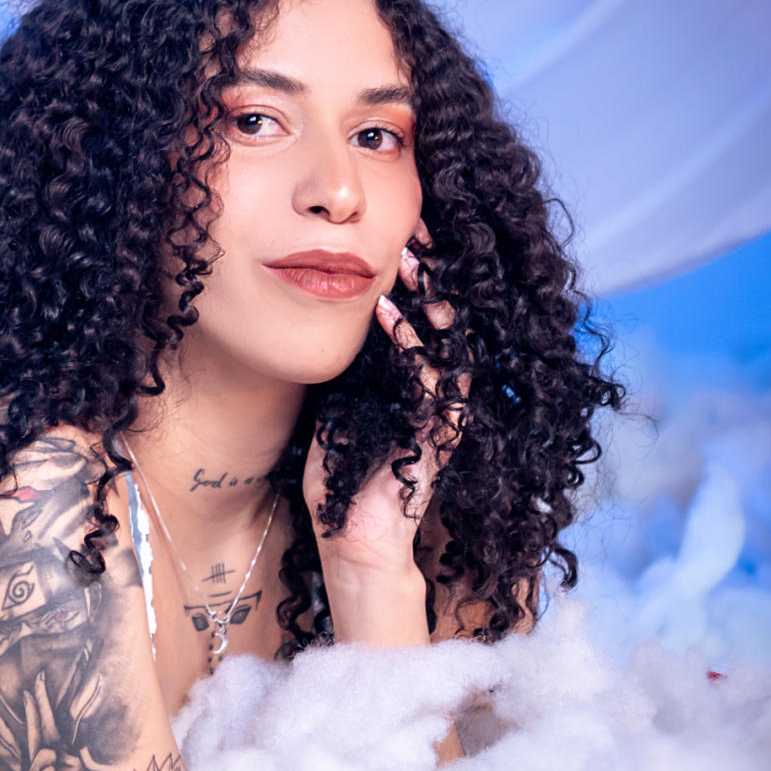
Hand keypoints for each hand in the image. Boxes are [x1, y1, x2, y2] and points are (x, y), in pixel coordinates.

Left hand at [303, 221, 471, 587]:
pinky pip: (431, 385)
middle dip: (433, 275)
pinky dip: (412, 347)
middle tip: (415, 229)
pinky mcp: (434, 441)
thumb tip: (322, 321)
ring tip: (405, 260)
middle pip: (446, 323)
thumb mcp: (337, 405)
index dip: (420, 276)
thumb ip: (344, 368)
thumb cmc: (342, 477)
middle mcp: (436, 395)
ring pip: (447, 345)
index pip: (426, 319)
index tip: (403, 233)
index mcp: (416, 384)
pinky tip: (390, 316)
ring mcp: (439, 417)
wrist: (350, 542)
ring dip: (425, 300)